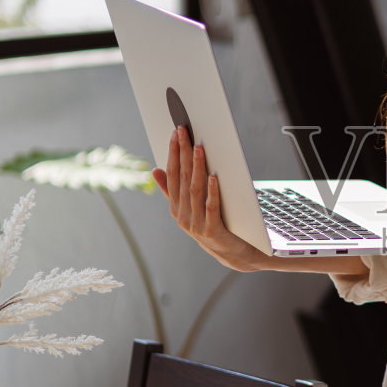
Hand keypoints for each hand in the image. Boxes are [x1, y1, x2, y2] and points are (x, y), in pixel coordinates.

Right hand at [153, 126, 273, 272]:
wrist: (231, 254)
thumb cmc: (213, 226)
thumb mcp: (190, 208)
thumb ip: (172, 191)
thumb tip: (155, 170)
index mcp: (176, 208)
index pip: (172, 176)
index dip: (173, 154)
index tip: (175, 134)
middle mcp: (183, 216)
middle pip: (182, 179)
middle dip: (183, 153)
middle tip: (184, 132)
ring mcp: (196, 225)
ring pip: (195, 190)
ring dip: (197, 167)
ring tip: (198, 148)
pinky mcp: (212, 231)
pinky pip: (211, 207)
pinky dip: (212, 191)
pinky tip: (214, 176)